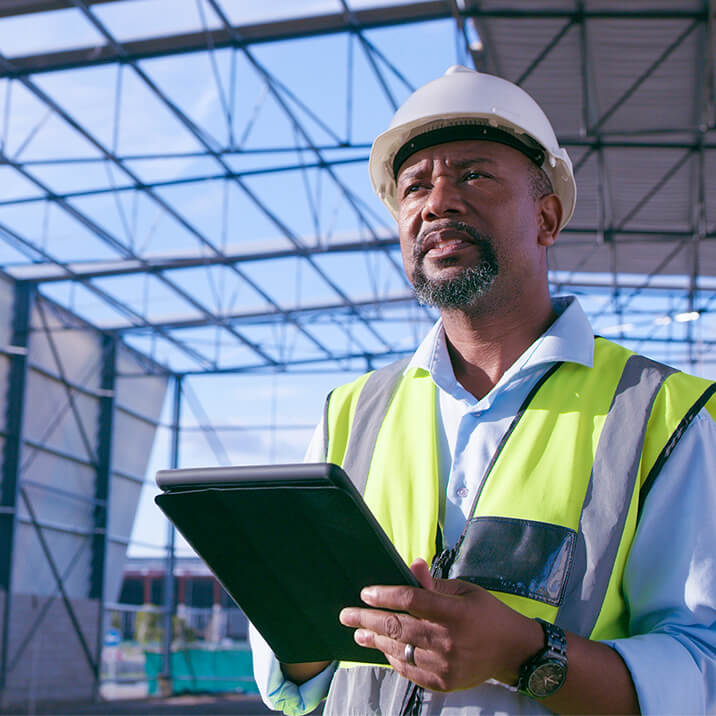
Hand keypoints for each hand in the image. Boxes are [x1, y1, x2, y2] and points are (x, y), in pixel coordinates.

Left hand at [339, 559, 541, 692]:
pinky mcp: (443, 683)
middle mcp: (448, 640)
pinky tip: (382, 649)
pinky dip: (392, 658)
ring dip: (374, 640)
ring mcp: (444, 665)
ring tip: (358, 633)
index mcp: (455, 612)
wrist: (513, 652)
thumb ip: (435, 583)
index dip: (385, 595)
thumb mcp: (465, 590)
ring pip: (399, 650)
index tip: (366, 592)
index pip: (411, 600)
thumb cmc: (487, 613)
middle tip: (346, 615)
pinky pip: (408, 670)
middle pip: (398, 627)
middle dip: (367, 619)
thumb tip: (411, 564)